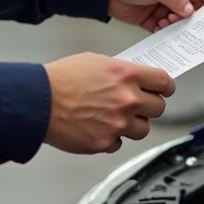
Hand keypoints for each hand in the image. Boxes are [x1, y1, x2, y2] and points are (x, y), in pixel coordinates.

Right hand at [43, 53, 175, 153]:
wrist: (39, 101)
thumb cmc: (60, 79)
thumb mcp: (94, 61)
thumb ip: (119, 71)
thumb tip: (132, 77)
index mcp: (126, 75)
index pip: (164, 82)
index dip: (164, 87)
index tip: (163, 90)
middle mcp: (127, 100)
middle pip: (159, 108)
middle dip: (149, 105)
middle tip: (137, 104)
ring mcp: (118, 123)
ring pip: (143, 129)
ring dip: (133, 124)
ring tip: (116, 117)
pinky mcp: (105, 142)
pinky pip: (119, 143)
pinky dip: (112, 137)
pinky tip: (99, 127)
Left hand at [108, 0, 203, 32]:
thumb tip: (190, 11)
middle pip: (194, 6)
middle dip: (194, 16)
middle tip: (194, 25)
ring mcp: (164, 4)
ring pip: (180, 19)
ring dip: (178, 24)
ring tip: (168, 22)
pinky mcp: (153, 17)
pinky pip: (166, 28)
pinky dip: (167, 32)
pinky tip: (162, 30)